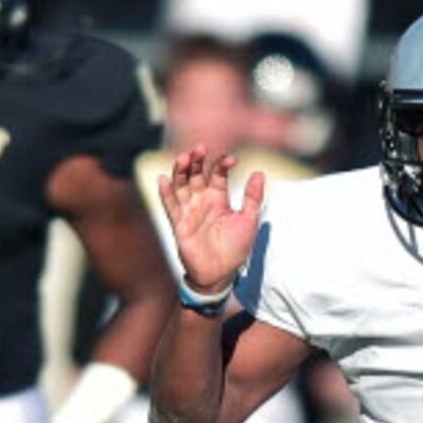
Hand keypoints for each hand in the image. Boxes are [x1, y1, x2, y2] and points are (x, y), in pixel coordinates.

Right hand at [156, 144, 264, 296]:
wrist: (220, 274)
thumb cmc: (235, 248)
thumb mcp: (249, 220)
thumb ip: (253, 197)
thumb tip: (260, 173)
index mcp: (219, 197)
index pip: (217, 173)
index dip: (222, 164)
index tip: (232, 159)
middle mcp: (202, 201)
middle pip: (195, 174)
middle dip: (197, 160)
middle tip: (200, 148)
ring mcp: (189, 211)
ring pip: (181, 185)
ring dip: (181, 171)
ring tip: (184, 158)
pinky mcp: (178, 224)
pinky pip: (170, 205)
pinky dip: (165, 192)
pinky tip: (163, 179)